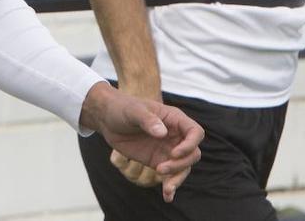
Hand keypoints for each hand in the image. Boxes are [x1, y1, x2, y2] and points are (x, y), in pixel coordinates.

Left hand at [82, 83, 202, 201]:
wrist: (109, 119)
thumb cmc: (123, 108)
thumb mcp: (133, 111)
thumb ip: (148, 120)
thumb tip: (162, 133)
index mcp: (174, 119)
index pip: (195, 133)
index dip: (190, 145)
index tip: (174, 154)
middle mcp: (175, 136)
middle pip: (193, 153)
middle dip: (181, 164)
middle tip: (160, 169)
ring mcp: (168, 150)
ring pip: (184, 167)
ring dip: (178, 179)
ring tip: (166, 189)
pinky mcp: (158, 161)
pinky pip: (170, 176)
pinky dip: (171, 187)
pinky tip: (168, 197)